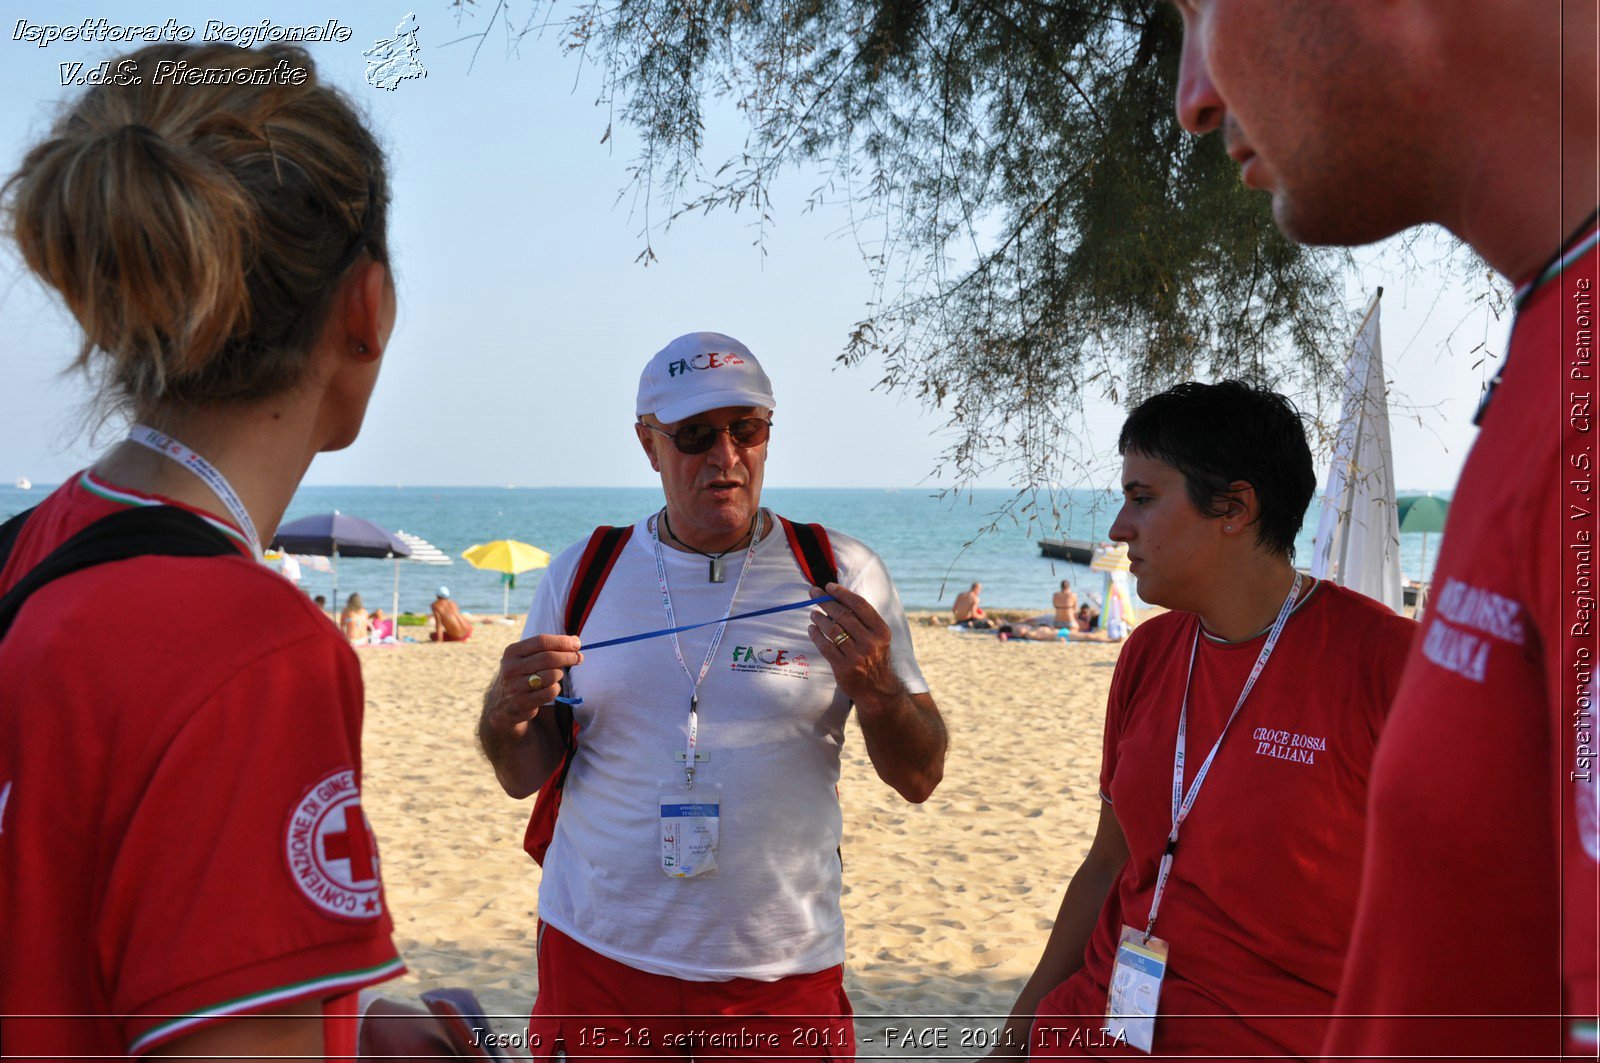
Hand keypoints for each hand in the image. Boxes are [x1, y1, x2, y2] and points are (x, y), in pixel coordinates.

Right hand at [486, 633, 582, 738]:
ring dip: (560, 674)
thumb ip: (547, 648)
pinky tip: (551, 688)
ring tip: (558, 675)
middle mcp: (511, 668)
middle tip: (578, 658)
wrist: (502, 705)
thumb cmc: (522, 675)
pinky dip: (556, 688)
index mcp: (512, 652)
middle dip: (568, 657)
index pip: (541, 641)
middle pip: (548, 658)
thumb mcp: (525, 658)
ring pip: (551, 675)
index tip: (577, 643)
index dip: (562, 641)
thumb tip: (575, 641)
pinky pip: (550, 692)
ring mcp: (515, 687)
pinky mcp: (522, 703)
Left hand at [807, 582, 898, 709]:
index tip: (829, 586)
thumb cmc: (875, 658)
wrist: (878, 690)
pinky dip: (816, 635)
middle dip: (826, 601)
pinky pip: (825, 646)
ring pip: (833, 630)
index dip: (842, 593)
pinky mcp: (844, 668)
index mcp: (881, 631)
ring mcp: (857, 656)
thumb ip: (864, 621)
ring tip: (813, 613)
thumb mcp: (878, 638)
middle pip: (843, 615)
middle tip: (814, 593)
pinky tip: (812, 629)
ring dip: (819, 618)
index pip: (859, 605)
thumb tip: (839, 598)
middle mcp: (870, 642)